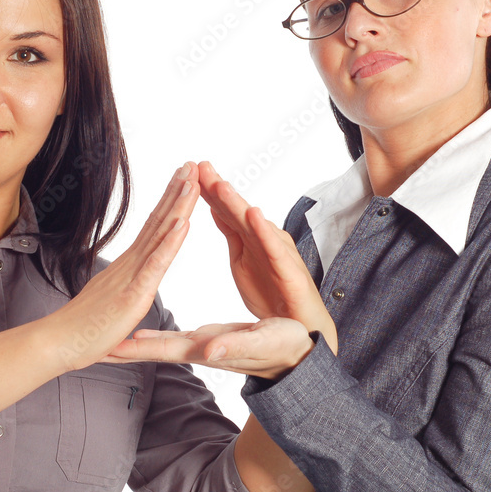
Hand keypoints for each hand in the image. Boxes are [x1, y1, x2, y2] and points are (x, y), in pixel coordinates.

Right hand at [50, 162, 199, 371]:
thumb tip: (135, 280)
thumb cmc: (84, 327)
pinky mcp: (133, 293)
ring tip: (192, 182)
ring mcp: (132, 276)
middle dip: (178, 192)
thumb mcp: (112, 300)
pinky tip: (182, 225)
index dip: (169, 201)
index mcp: (129, 265)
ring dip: (178, 207)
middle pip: (159, 221)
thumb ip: (125, 286)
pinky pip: (155, 265)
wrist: (58, 342)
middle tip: (192, 165)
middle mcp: (131, 263)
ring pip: (160, 235)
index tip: (183, 179)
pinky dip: (170, 243)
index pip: (153, 226)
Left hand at [105, 318, 315, 379]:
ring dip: (133, 341)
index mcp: (204, 348)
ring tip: (107, 340)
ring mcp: (202, 344)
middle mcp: (198, 348)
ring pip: (160, 343)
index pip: (160, 349)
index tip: (106, 348)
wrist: (299, 354)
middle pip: (152, 348)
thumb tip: (207, 352)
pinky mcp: (209, 337)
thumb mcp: (260, 342)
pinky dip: (154, 333)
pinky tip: (141, 331)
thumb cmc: (283, 347)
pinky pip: (173, 336)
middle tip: (91, 347)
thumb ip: (234, 345)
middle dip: (122, 348)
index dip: (133, 348)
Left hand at [198, 161, 337, 352]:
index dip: (208, 190)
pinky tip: (254, 215)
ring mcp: (276, 251)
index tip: (191, 169)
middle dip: (218, 188)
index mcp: (249, 236)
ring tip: (220, 185)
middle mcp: (263, 238)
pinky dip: (264, 231)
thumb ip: (231, 232)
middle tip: (201, 166)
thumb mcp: (241, 259)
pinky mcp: (288, 270)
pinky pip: (274, 248)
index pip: (226, 209)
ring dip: (237, 203)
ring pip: (253, 224)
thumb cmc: (272, 292)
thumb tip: (215, 208)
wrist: (300, 325)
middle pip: (237, 210)